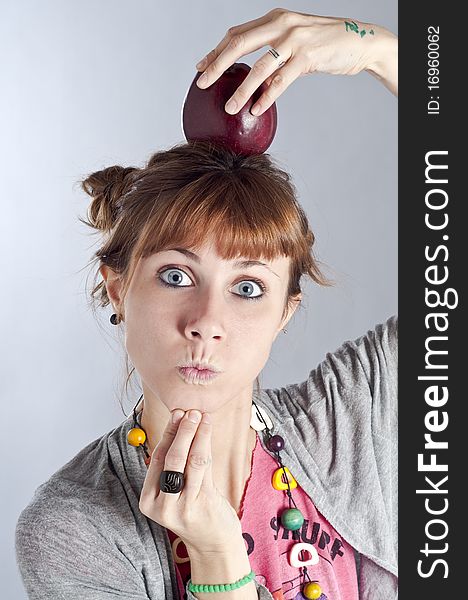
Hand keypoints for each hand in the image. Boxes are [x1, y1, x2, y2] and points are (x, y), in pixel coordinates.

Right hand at [138, 409, 242, 554]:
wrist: (213, 543)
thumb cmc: (194, 510)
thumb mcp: (175, 492)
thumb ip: (173, 465)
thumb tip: (178, 423)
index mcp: (148, 500)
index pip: (156, 459)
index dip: (167, 434)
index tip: (176, 413)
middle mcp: (163, 505)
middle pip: (171, 459)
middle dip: (181, 431)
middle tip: (189, 411)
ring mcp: (183, 506)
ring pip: (190, 461)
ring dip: (196, 434)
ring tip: (201, 416)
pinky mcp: (203, 504)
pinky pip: (205, 468)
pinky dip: (206, 445)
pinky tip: (208, 431)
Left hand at [195, 7, 395, 114]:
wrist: (359, 42)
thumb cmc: (325, 45)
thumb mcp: (295, 46)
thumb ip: (274, 58)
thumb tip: (254, 82)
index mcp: (274, 19)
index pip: (237, 34)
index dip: (216, 51)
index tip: (201, 68)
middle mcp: (281, 24)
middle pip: (239, 44)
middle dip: (217, 66)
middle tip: (202, 84)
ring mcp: (294, 39)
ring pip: (258, 66)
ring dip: (241, 89)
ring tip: (229, 108)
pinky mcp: (307, 57)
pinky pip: (281, 80)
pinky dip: (267, 96)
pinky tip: (256, 109)